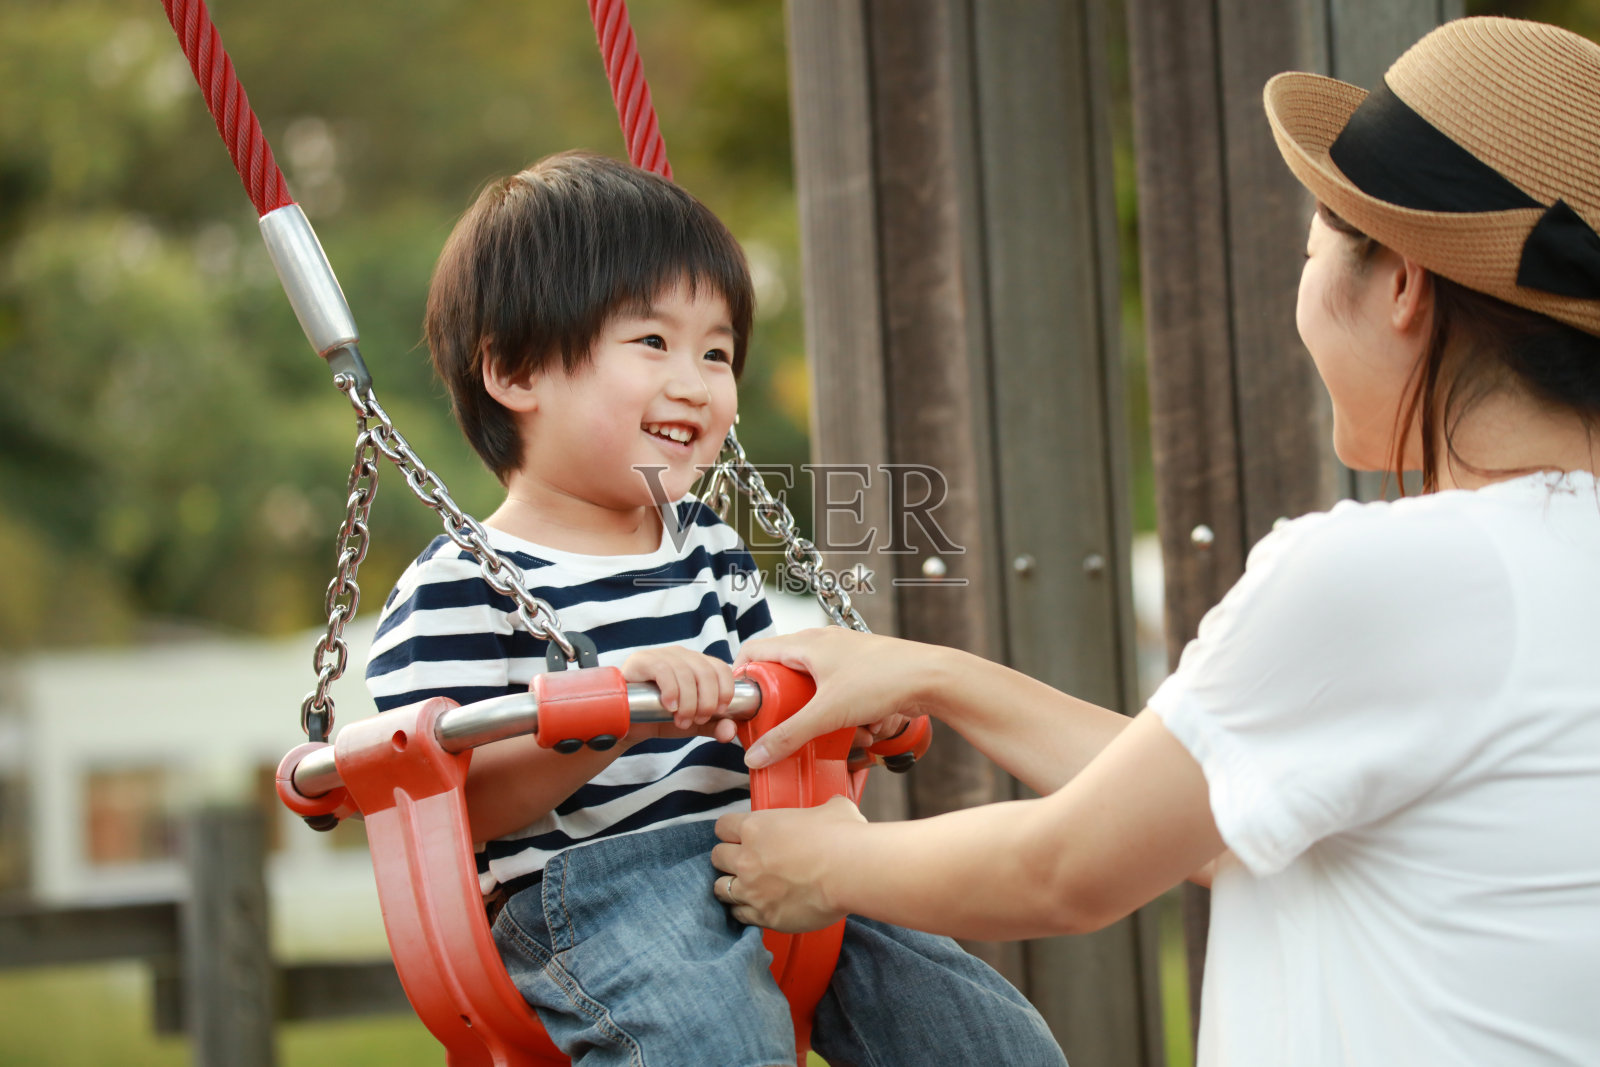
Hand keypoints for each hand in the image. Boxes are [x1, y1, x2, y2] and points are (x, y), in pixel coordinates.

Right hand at [622, 647, 738, 743]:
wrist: (627, 723)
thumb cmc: (661, 717)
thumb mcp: (692, 723)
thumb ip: (713, 726)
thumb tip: (730, 731)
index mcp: (697, 664)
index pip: (721, 667)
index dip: (725, 689)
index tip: (719, 711)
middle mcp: (681, 655)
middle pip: (706, 671)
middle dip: (707, 701)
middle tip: (697, 720)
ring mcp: (661, 654)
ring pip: (686, 672)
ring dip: (688, 702)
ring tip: (681, 720)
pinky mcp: (642, 660)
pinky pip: (663, 670)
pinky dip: (671, 691)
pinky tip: (669, 707)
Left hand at [711, 795, 865, 930]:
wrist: (852, 871)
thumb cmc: (842, 836)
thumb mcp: (831, 809)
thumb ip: (821, 808)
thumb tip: (833, 808)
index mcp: (756, 827)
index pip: (722, 826)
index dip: (731, 831)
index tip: (739, 835)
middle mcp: (747, 858)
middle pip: (717, 857)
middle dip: (728, 858)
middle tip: (744, 861)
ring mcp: (753, 890)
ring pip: (720, 888)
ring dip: (731, 886)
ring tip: (746, 887)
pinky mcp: (765, 916)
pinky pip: (740, 915)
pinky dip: (746, 911)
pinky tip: (756, 907)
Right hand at [733, 628, 936, 767]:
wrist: (934, 677)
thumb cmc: (885, 678)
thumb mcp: (828, 713)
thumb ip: (789, 735)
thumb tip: (757, 754)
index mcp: (805, 642)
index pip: (754, 650)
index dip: (741, 676)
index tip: (741, 704)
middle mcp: (822, 643)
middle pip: (782, 673)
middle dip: (784, 705)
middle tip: (782, 726)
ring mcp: (843, 655)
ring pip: (812, 687)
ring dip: (819, 714)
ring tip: (831, 730)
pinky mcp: (861, 670)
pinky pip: (838, 694)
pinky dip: (843, 713)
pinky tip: (859, 727)